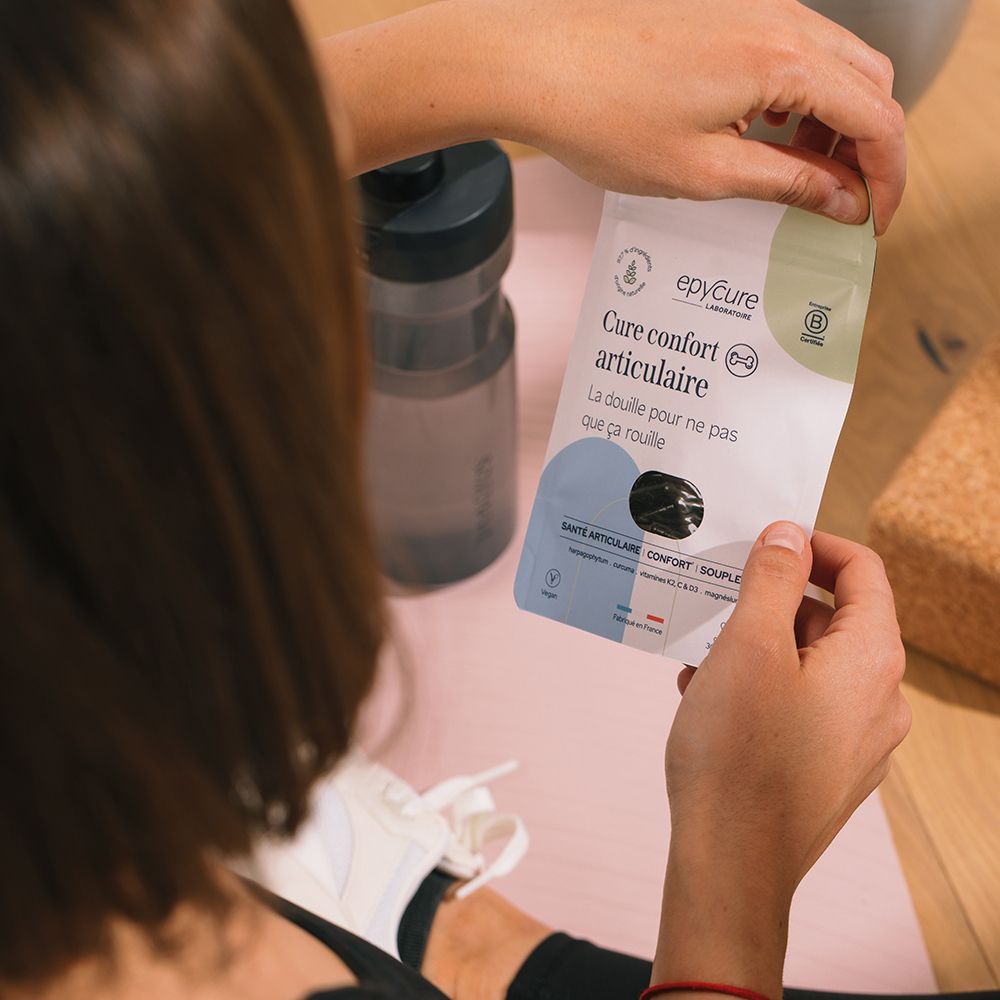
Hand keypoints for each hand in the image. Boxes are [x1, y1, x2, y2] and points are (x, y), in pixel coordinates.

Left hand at [485, 0, 904, 232]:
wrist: (534, 62)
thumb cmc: (603, 115)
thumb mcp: (704, 173)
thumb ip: (787, 184)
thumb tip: (843, 200)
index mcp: (783, 61)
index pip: (877, 118)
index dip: (887, 176)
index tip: (871, 221)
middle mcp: (778, 20)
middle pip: (867, 82)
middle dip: (867, 147)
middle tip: (841, 203)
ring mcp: (751, 8)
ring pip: (831, 64)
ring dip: (831, 122)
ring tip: (797, 178)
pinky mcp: (723, 11)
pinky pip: (788, 51)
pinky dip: (796, 97)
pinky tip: (763, 136)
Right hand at [652, 522, 909, 995]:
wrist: (732, 865)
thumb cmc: (739, 754)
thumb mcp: (749, 645)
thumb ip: (773, 579)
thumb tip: (789, 534)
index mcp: (870, 660)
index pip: (863, 572)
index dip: (814, 545)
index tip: (764, 541)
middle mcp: (878, 700)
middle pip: (834, 619)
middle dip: (773, 601)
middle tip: (719, 598)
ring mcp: (856, 742)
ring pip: (810, 665)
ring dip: (758, 647)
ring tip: (702, 655)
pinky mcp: (827, 770)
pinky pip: (801, 707)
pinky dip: (760, 688)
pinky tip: (707, 698)